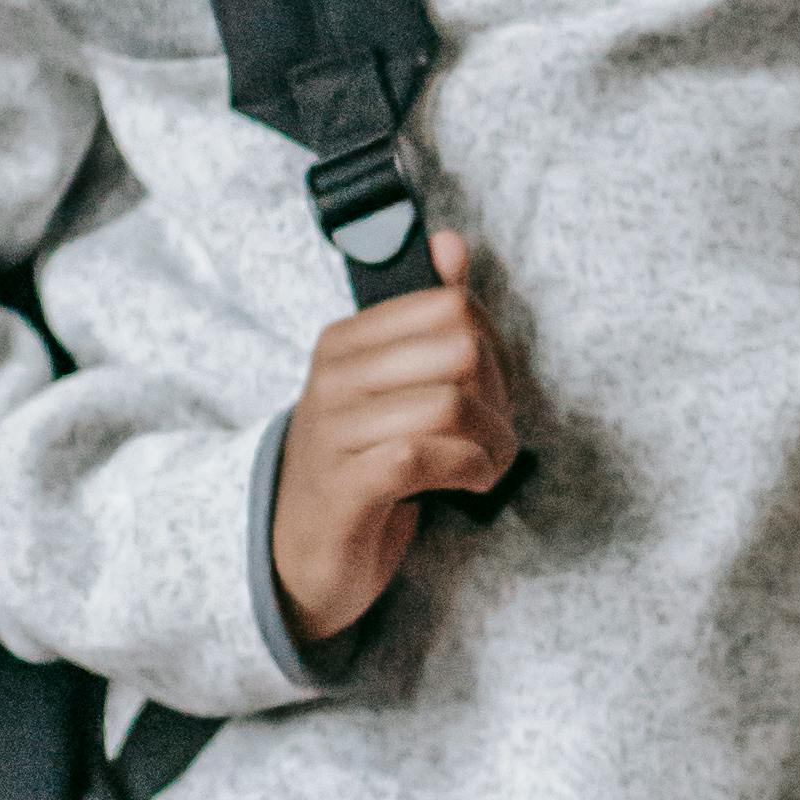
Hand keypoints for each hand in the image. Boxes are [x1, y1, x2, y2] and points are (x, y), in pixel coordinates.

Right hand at [270, 231, 518, 643]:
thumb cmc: (359, 465)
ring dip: (493, 442)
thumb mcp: (391, 386)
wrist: (301, 556)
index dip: (492, 348)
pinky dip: (468, 469)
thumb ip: (425, 314)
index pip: (450, 306)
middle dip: (499, 396)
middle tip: (493, 433)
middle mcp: (333, 378)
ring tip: (486, 463)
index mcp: (345, 341)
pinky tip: (470, 482)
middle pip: (461, 350)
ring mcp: (334, 433)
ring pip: (450, 404)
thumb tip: (450, 244)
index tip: (488, 389)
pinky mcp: (344, 489)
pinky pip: (423, 456)